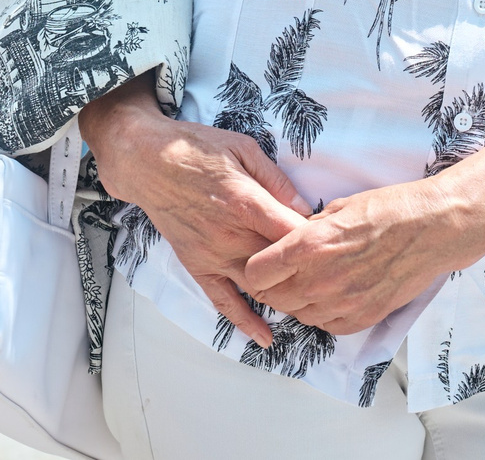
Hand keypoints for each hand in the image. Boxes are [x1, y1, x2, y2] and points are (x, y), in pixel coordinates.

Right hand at [79, 84, 309, 347]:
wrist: (149, 162)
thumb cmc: (199, 148)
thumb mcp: (244, 148)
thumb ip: (276, 180)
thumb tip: (306, 207)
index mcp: (245, 203)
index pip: (293, 235)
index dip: (318, 242)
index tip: (335, 242)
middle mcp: (230, 236)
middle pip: (280, 266)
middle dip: (308, 273)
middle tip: (331, 274)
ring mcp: (212, 255)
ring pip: (257, 288)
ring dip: (285, 298)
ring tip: (313, 305)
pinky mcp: (198, 267)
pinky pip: (222, 302)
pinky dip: (245, 322)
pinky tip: (266, 337)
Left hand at [238, 181, 458, 335]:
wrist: (431, 229)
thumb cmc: (388, 210)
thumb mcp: (337, 208)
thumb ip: (307, 231)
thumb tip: (289, 242)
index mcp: (308, 246)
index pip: (255, 274)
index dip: (256, 268)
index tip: (265, 262)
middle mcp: (319, 280)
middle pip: (272, 299)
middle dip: (273, 286)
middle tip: (286, 273)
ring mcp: (341, 303)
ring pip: (298, 315)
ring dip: (298, 301)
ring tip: (315, 280)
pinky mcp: (361, 318)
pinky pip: (326, 325)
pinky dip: (324, 313)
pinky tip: (335, 293)